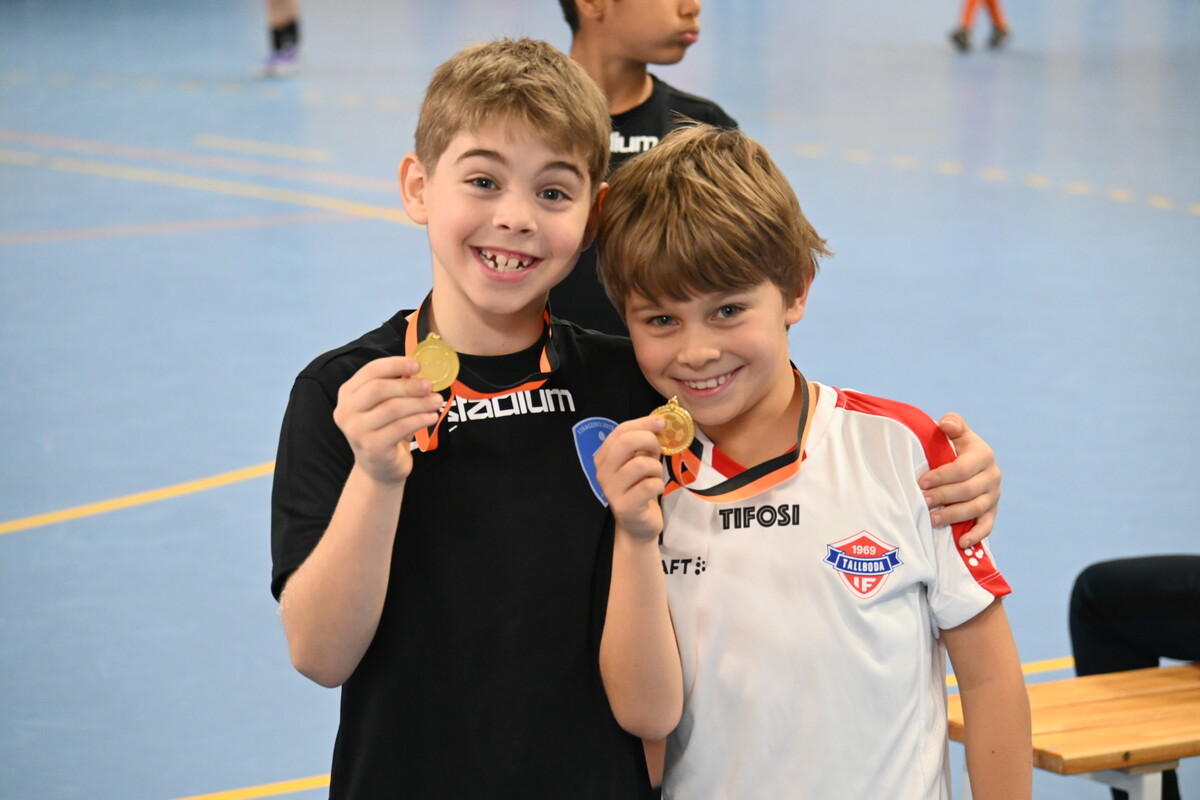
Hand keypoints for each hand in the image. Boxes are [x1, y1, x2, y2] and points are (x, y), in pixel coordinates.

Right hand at [332, 357, 444, 485]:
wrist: (379, 468)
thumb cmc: (385, 430)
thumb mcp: (386, 405)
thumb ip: (397, 387)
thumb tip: (422, 371)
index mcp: (348, 393)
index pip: (370, 371)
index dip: (395, 364)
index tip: (417, 365)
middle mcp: (346, 411)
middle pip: (379, 388)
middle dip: (408, 385)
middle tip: (430, 385)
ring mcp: (356, 430)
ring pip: (392, 408)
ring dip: (419, 403)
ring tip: (436, 401)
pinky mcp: (371, 447)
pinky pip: (401, 427)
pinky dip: (420, 420)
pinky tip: (432, 417)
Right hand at [594, 417, 666, 542]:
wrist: (638, 525)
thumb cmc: (640, 488)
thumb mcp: (641, 461)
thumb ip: (644, 443)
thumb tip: (658, 421)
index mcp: (604, 457)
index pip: (620, 431)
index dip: (643, 423)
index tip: (661, 423)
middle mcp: (602, 472)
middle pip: (625, 442)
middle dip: (649, 440)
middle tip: (659, 449)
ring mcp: (611, 490)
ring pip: (640, 464)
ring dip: (656, 467)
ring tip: (655, 476)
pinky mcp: (625, 506)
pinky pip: (648, 485)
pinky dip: (658, 485)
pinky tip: (655, 490)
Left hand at [919, 413, 1000, 547]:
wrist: (967, 463)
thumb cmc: (954, 446)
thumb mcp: (955, 432)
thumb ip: (952, 424)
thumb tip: (946, 425)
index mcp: (984, 455)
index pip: (962, 468)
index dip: (941, 476)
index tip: (921, 482)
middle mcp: (993, 476)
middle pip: (968, 491)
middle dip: (943, 497)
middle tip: (923, 501)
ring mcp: (994, 496)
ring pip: (976, 509)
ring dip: (953, 516)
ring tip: (932, 519)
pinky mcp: (992, 512)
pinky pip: (987, 527)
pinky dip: (976, 536)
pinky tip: (961, 542)